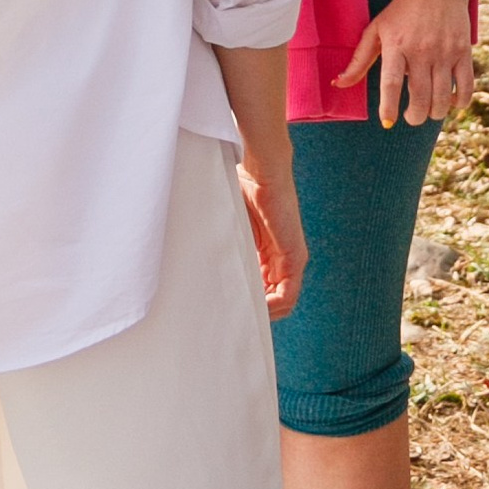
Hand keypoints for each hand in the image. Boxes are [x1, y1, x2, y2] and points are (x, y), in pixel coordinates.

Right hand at [238, 144, 307, 318]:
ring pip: (282, 302)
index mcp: (265, 253)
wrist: (259, 169)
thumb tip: (192, 266)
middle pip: (272, 301)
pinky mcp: (296, 257)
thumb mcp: (227, 226)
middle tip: (230, 319)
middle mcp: (281, 259)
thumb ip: (221, 245)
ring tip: (239, 314)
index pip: (261, 290)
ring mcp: (291, 259)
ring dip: (262, 312)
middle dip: (253, 312)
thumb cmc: (239, 189)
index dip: (247, 303)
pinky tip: (256, 306)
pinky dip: (273, 306)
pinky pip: (288, 294)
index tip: (226, 310)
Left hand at [338, 0, 474, 128]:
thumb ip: (359, 60)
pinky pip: (466, 86)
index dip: (389, 107)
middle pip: (421, 97)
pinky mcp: (464, 51)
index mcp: (396, 46)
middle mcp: (421, 51)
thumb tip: (338, 84)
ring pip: (443, 97)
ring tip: (428, 111)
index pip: (392, 83)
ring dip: (435, 112)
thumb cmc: (400, 12)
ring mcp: (445, 52)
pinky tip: (452, 104)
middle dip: (415, 117)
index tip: (387, 122)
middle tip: (410, 117)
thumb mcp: (375, 30)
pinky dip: (460, 102)